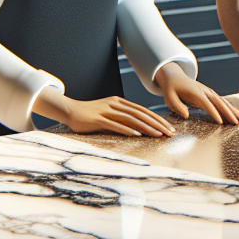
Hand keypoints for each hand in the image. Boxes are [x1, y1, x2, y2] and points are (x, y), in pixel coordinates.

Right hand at [33, 86, 175, 136]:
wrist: (69, 110)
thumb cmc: (89, 114)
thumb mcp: (108, 112)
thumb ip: (121, 117)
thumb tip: (138, 126)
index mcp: (120, 102)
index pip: (143, 111)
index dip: (157, 119)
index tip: (168, 127)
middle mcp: (116, 105)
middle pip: (141, 114)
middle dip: (157, 123)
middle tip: (169, 132)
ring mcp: (107, 111)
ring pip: (132, 119)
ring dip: (146, 127)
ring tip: (158, 135)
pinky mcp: (98, 119)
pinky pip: (115, 125)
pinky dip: (127, 130)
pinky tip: (137, 135)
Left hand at [155, 62, 238, 124]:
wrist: (175, 77)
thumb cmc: (171, 90)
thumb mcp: (169, 98)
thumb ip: (177, 106)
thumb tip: (186, 115)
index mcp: (196, 93)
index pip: (207, 104)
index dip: (214, 113)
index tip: (221, 122)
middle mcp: (205, 92)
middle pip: (220, 103)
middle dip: (229, 113)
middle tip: (237, 123)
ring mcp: (209, 92)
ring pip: (224, 102)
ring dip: (233, 111)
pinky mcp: (210, 95)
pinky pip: (222, 102)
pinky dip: (230, 109)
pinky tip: (237, 115)